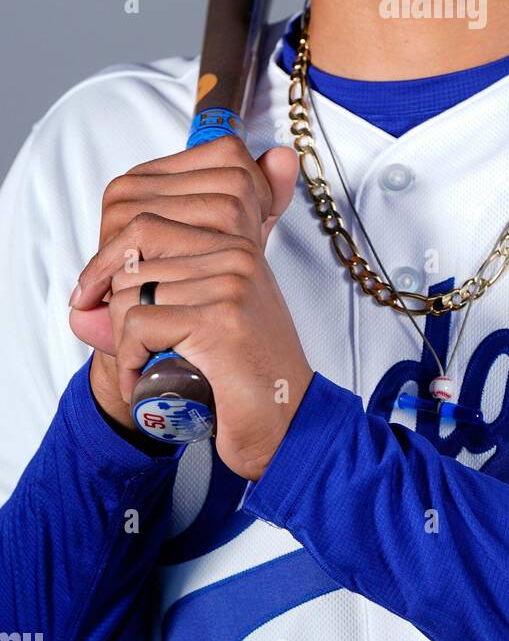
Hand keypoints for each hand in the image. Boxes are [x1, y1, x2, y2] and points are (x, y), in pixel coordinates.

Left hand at [68, 135, 312, 481]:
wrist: (284, 424)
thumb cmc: (243, 371)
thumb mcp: (211, 309)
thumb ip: (169, 281)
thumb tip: (92, 295)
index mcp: (236, 239)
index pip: (145, 216)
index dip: (109, 258)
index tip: (95, 291)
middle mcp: (237, 252)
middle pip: (132, 254)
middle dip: (117, 301)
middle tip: (131, 338)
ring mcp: (231, 282)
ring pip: (130, 291)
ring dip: (126, 337)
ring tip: (152, 360)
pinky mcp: (220, 319)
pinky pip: (138, 324)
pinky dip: (130, 359)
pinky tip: (149, 377)